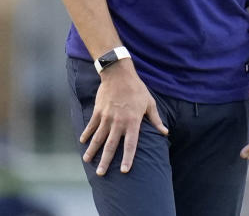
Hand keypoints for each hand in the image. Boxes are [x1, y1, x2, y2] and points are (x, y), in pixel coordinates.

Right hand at [80, 61, 167, 175]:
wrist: (119, 74)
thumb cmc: (137, 89)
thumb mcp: (149, 103)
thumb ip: (156, 120)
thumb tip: (165, 132)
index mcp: (132, 122)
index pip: (130, 145)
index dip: (127, 159)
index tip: (124, 171)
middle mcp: (118, 122)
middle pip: (111, 146)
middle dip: (105, 161)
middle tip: (101, 174)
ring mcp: (106, 117)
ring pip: (98, 138)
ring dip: (92, 150)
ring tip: (87, 161)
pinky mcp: (98, 111)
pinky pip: (91, 125)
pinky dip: (86, 134)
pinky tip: (82, 142)